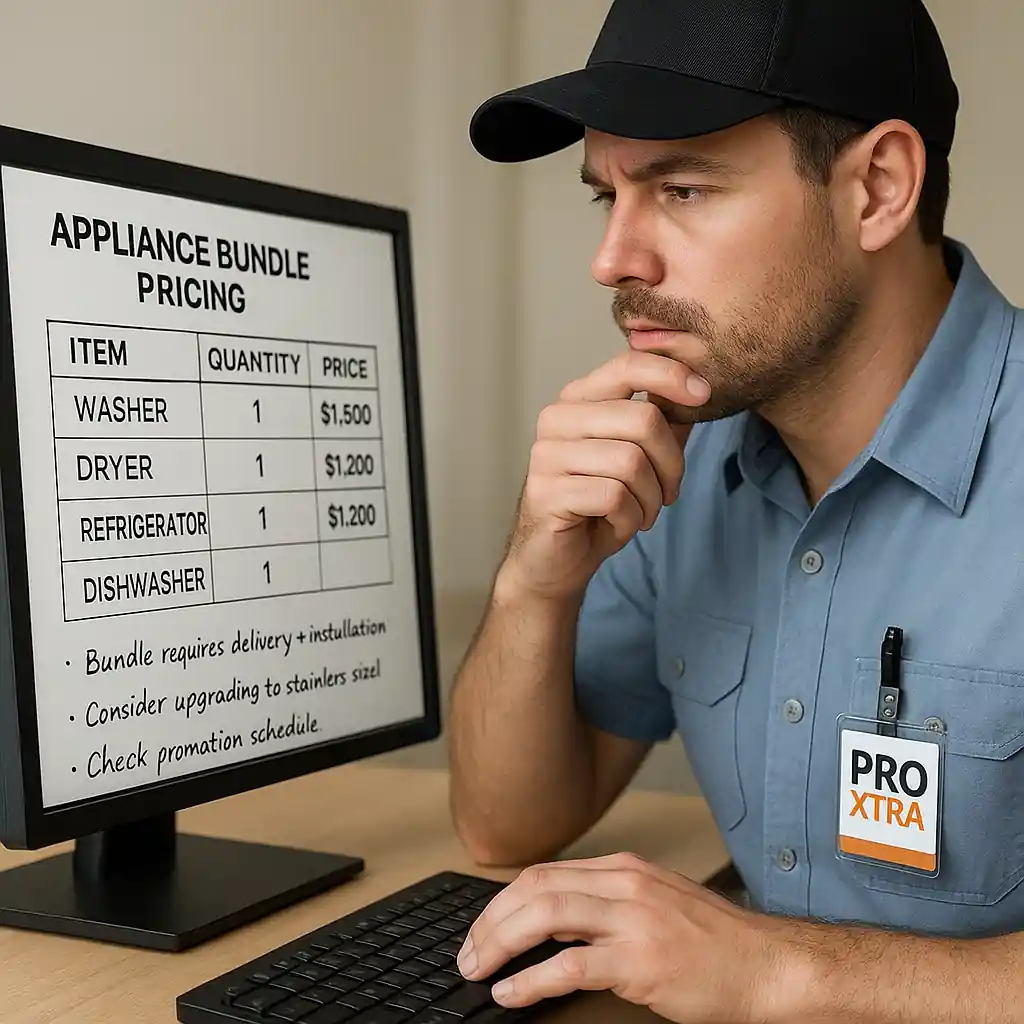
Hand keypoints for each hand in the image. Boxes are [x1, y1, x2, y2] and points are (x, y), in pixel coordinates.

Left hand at [457, 852, 795, 1023]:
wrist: (765, 965)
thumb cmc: (714, 940)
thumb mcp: (656, 900)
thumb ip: (606, 902)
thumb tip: (551, 922)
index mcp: (624, 868)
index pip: (544, 873)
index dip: (503, 902)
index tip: (483, 928)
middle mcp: (624, 884)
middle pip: (535, 888)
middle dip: (491, 920)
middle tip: (469, 953)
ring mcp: (633, 919)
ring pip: (545, 915)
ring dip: (500, 942)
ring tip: (479, 969)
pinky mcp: (641, 961)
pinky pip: (571, 966)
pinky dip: (532, 979)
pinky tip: (512, 992)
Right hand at [498, 351, 709, 600]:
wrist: (554, 560)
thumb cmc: (597, 505)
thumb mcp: (636, 459)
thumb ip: (660, 424)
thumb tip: (698, 390)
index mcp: (577, 400)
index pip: (627, 366)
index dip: (671, 375)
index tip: (703, 394)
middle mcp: (556, 419)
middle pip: (643, 420)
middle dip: (671, 463)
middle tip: (668, 492)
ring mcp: (546, 455)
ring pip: (631, 463)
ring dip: (651, 498)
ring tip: (642, 513)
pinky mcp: (546, 493)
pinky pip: (614, 497)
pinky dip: (631, 519)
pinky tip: (619, 525)